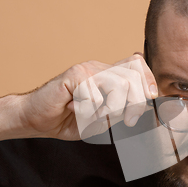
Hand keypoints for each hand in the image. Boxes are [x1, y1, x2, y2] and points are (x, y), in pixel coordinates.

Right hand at [21, 54, 157, 140]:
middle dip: (137, 101)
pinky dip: (90, 109)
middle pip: (133, 75)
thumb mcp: (103, 119)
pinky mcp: (74, 76)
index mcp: (108, 76)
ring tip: (99, 118)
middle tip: (130, 121)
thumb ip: (121, 110)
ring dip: (114, 108)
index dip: (149, 78)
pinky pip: (95, 94)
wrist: (35, 119)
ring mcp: (87, 69)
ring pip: (119, 84)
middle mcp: (99, 68)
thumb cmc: (69, 120)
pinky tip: (75, 111)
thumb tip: (146, 104)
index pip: (137, 65)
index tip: (152, 98)